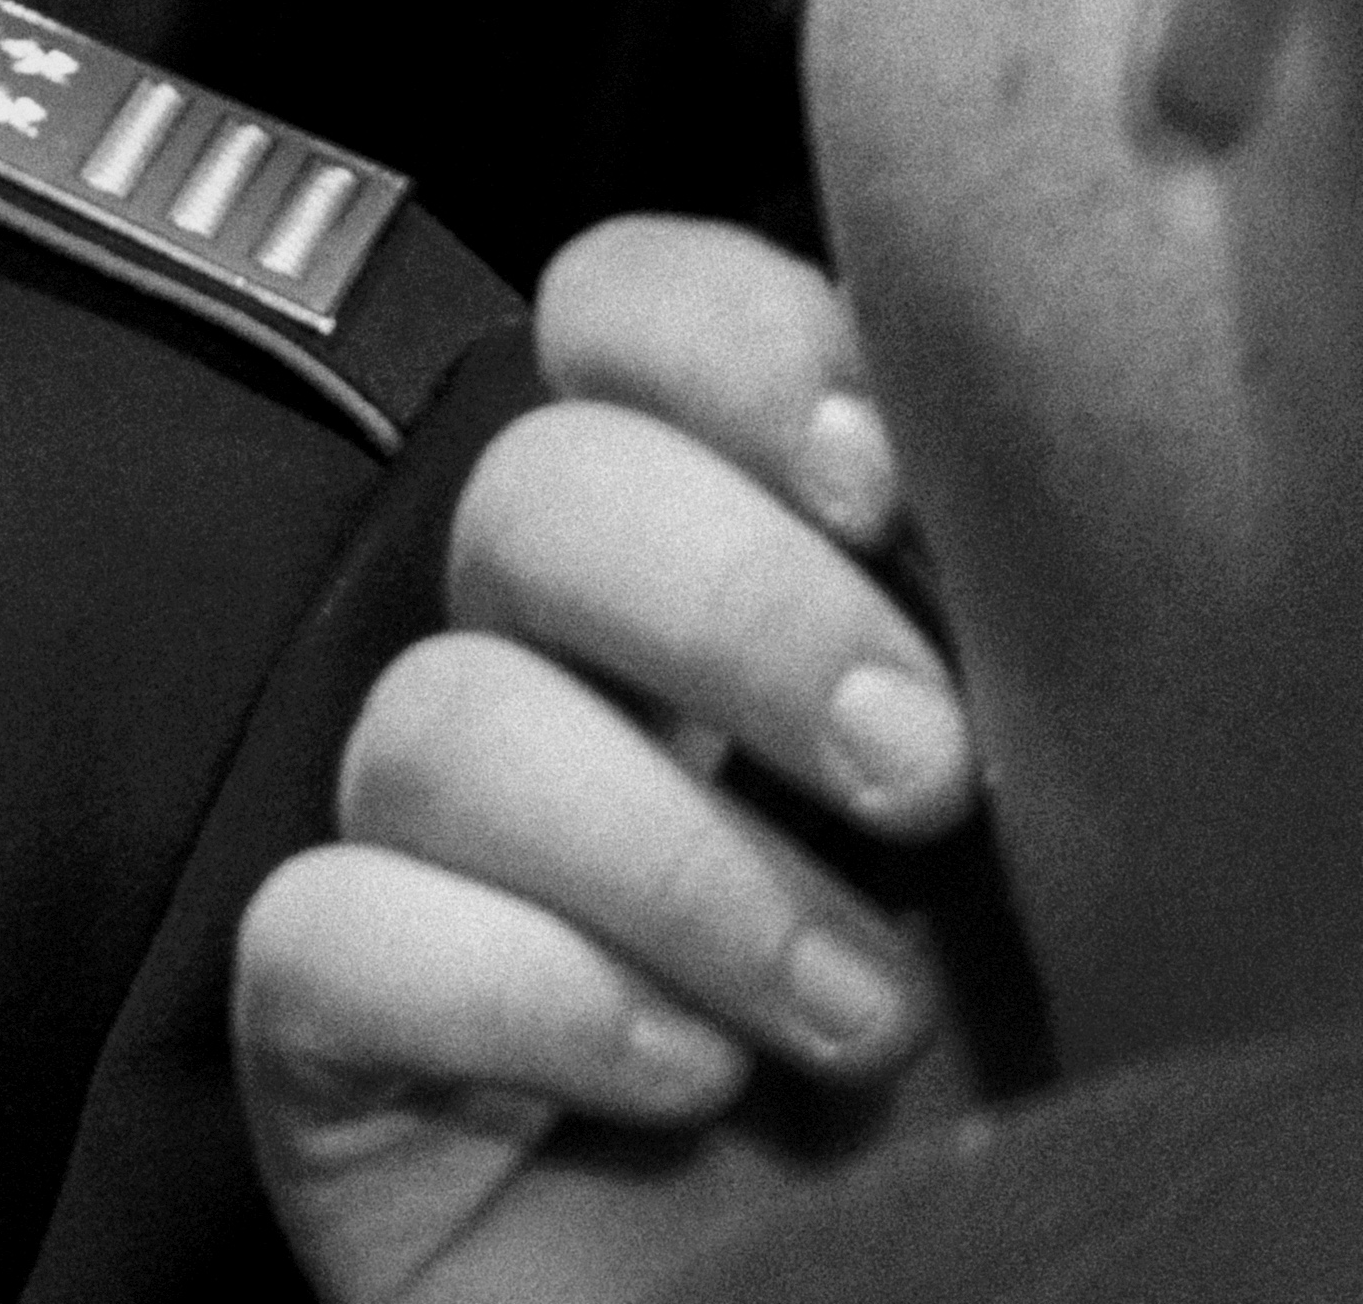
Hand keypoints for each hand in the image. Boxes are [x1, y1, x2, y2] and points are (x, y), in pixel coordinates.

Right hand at [236, 217, 990, 1302]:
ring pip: (431, 720)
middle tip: (925, 783)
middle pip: (529, 490)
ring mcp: (445, 868)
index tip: (885, 486)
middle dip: (736, 617)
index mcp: (759, 589)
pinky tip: (673, 1078)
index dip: (720, 348)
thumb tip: (968, 422)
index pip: (629, 319)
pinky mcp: (348, 1042)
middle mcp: (588, 698)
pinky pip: (324, 932)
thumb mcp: (1106, 818)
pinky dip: (513, 992)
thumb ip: (1039, 607)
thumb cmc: (1065, 1111)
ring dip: (670, 862)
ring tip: (852, 1020)